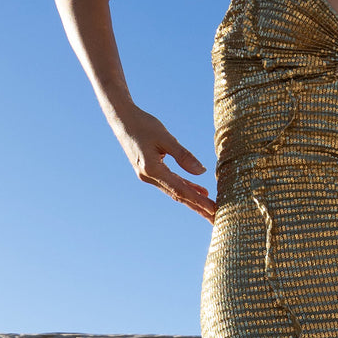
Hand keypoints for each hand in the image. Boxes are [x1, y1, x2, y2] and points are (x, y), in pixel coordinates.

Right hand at [115, 107, 216, 221]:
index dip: (198, 201)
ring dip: (194, 200)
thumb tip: (201, 172)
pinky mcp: (151, 171)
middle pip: (179, 196)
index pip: (180, 190)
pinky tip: (200, 192)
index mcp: (152, 170)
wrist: (122, 119)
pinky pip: (172, 183)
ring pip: (176, 191)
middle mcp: (149, 177)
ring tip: (211, 209)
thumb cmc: (143, 124)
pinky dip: (186, 188)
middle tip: (216, 219)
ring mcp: (149, 176)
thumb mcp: (165, 138)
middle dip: (199, 208)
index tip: (214, 211)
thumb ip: (183, 156)